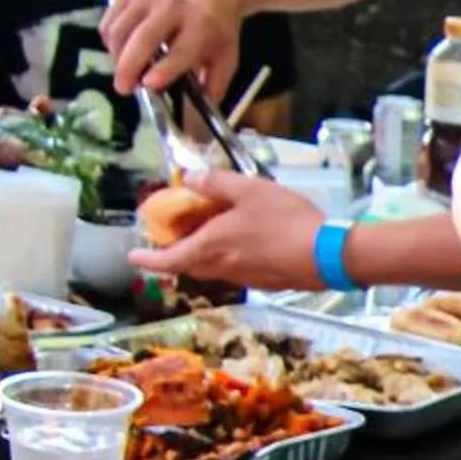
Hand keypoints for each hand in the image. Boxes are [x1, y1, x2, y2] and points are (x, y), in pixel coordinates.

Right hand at [104, 0, 242, 99]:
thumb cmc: (218, 28)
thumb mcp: (226, 58)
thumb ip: (213, 87)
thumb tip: (199, 117)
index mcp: (202, 25)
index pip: (180, 50)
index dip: (164, 69)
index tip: (149, 84)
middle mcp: (173, 7)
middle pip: (143, 39)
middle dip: (129, 67)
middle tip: (123, 89)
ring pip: (120, 31)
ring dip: (117, 57)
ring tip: (127, 72)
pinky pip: (109, 21)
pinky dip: (110, 41)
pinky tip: (122, 51)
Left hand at [130, 171, 326, 289]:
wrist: (327, 255)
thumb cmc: (285, 220)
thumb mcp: (249, 189)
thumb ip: (216, 182)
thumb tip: (190, 177)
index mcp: (210, 246)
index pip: (167, 260)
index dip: (147, 259)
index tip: (133, 257)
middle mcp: (222, 267)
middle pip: (189, 264)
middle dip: (176, 251)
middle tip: (176, 233)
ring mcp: (245, 277)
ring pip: (213, 267)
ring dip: (204, 253)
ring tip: (212, 232)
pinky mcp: (266, 282)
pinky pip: (236, 269)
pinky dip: (230, 256)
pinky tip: (247, 240)